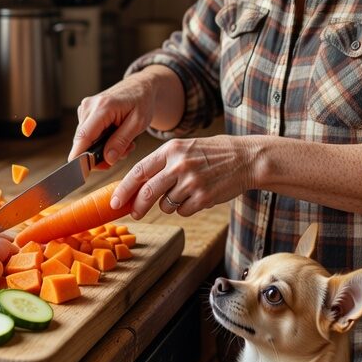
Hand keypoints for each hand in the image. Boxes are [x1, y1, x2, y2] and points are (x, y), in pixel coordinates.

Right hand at [69, 72, 159, 167]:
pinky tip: (115, 136)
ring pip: (86, 140)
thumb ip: (122, 141)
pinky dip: (101, 141)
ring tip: (124, 142)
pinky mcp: (85, 112)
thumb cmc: (142, 102)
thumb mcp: (138, 123)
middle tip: (122, 154)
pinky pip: (88, 135)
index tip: (80, 173)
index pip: (84, 137)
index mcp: (103, 107)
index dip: (79, 157)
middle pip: (83, 142)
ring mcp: (85, 108)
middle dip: (100, 155)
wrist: (140, 86)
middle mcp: (89, 106)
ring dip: (103, 148)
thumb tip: (108, 159)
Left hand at [111, 135, 254, 219]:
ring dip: (170, 204)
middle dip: (137, 206)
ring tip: (185, 192)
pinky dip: (186, 208)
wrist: (246, 158)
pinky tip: (198, 196)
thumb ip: (162, 163)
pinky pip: (183, 211)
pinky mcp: (204, 196)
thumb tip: (137, 186)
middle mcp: (179, 165)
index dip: (124, 189)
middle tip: (134, 213)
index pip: (139, 171)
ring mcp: (192, 181)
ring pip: (166, 204)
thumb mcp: (185, 148)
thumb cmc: (213, 154)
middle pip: (148, 192)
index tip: (114, 201)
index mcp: (171, 150)